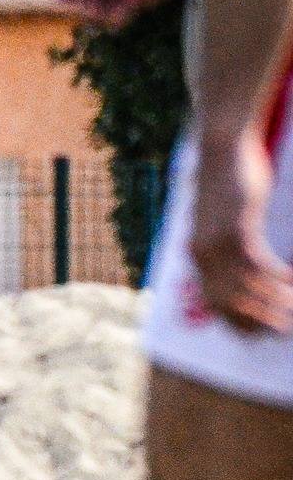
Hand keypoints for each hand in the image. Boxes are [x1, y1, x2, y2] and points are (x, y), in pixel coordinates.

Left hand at [191, 134, 292, 333]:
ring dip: (276, 303)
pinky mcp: (235, 229)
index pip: (215, 306)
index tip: (267, 331)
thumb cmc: (227, 183)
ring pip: (248, 290)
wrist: (221, 148)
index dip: (242, 324)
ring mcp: (216, 244)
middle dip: (262, 322)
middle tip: (288, 328)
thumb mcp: (222, 219)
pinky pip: (259, 265)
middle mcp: (201, 255)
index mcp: (197, 256)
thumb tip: (241, 260)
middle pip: (231, 306)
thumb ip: (226, 243)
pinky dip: (280, 277)